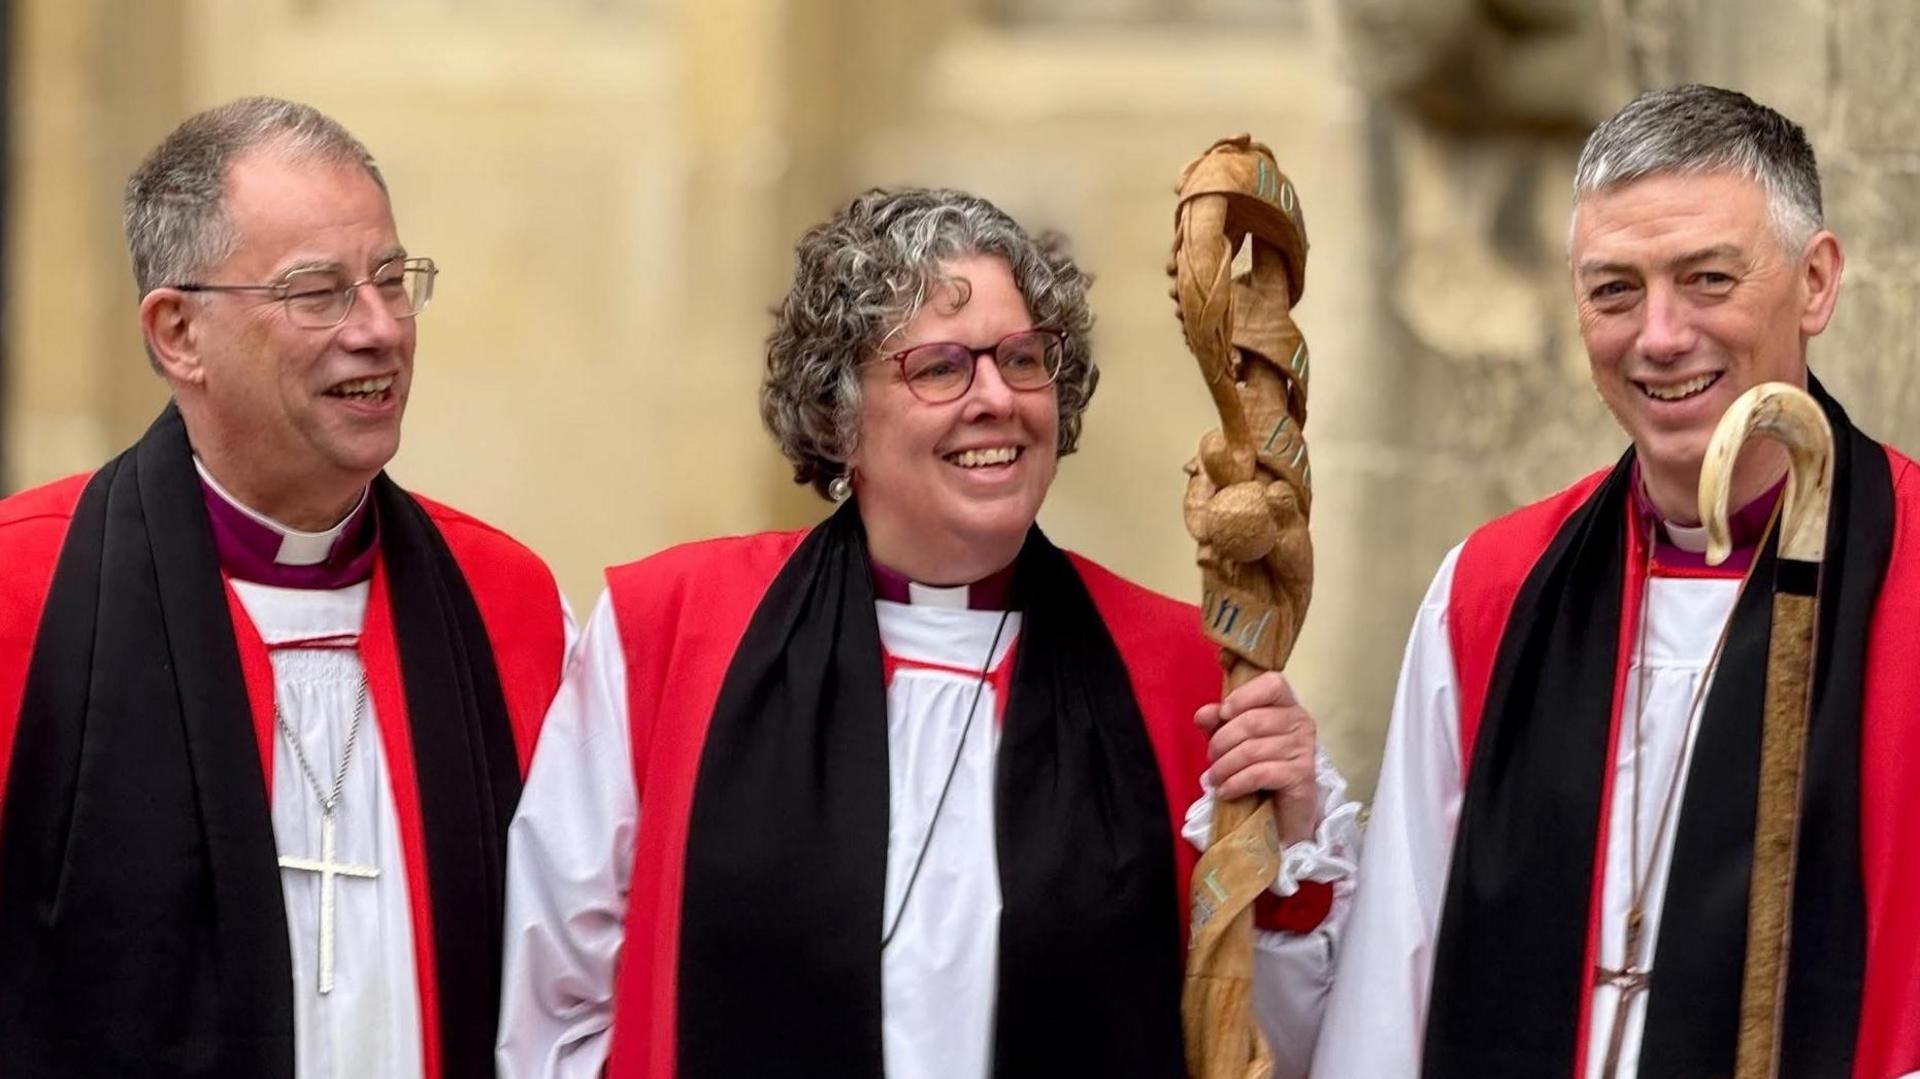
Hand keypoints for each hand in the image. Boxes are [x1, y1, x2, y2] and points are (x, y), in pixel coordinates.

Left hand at [1195, 670, 1318, 845]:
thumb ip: (1218, 723)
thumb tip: (1203, 714)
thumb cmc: (1261, 769)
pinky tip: (1226, 791)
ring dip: (1224, 766)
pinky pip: (1259, 773)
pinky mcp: (1302, 776)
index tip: (1222, 714)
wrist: (1285, 814)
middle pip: (1252, 720)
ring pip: (1252, 749)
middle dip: (1222, 740)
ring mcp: (1304, 749)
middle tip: (1211, 758)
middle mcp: (1301, 722)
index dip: (1243, 696)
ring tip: (1215, 778)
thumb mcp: (1234, 741)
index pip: (1272, 684)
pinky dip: (1236, 783)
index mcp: (1288, 706)